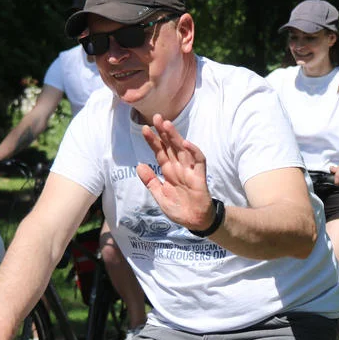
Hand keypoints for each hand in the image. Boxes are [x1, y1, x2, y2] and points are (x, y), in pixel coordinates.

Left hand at [138, 115, 214, 232]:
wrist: (194, 221)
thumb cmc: (178, 208)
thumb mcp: (159, 195)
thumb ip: (150, 181)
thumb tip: (138, 166)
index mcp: (168, 171)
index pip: (160, 151)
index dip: (153, 140)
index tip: (145, 129)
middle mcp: (178, 167)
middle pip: (170, 146)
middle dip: (164, 132)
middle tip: (156, 117)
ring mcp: (189, 170)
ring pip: (182, 149)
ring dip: (176, 137)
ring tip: (167, 125)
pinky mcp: (199, 176)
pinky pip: (198, 161)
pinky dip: (193, 151)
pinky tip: (185, 143)